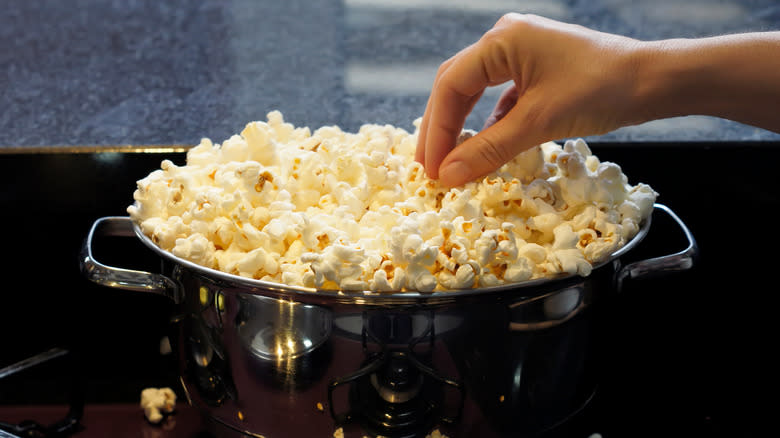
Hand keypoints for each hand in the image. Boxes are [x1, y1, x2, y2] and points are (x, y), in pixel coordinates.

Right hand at [416, 14, 643, 186]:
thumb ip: (489, 149)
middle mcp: (506, 40)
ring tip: (450, 162)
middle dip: (441, 129)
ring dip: (462, 128)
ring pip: (476, 94)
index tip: (430, 168)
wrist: (655, 81)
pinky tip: (483, 148)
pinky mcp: (536, 72)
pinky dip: (489, 126)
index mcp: (501, 40)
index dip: (436, 130)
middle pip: (457, 87)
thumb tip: (448, 175)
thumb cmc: (601, 90)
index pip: (451, 86)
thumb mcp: (539, 122)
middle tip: (428, 168)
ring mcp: (521, 54)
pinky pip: (500, 99)